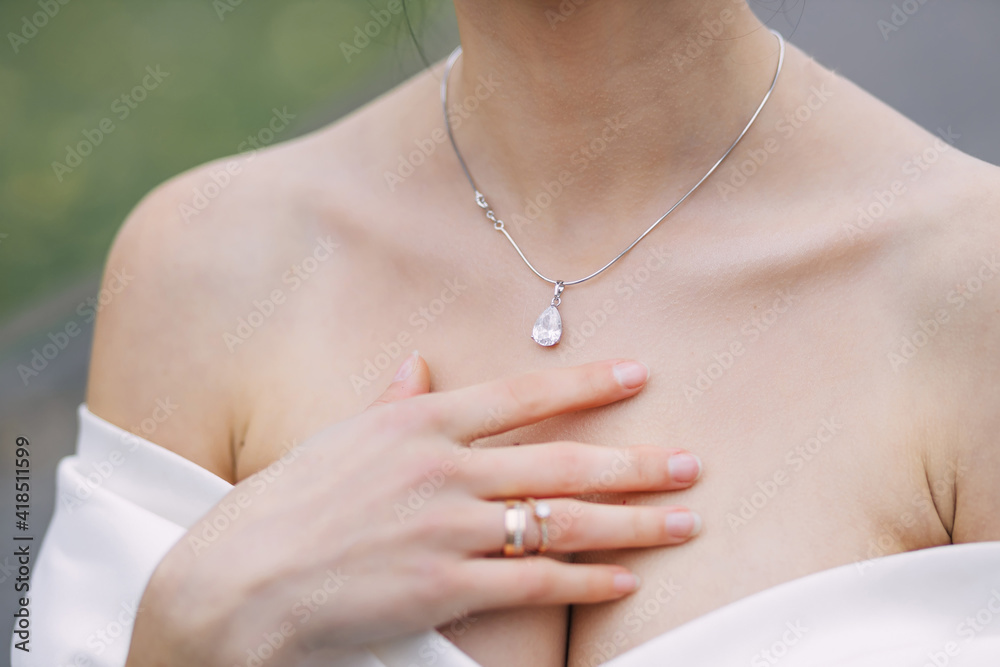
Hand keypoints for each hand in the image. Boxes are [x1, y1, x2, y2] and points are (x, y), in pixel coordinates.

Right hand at [125, 355, 702, 665]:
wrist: (237, 585)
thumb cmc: (282, 507)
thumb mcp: (338, 439)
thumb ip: (390, 401)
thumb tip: (418, 362)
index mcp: (417, 421)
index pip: (522, 395)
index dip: (587, 384)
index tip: (639, 376)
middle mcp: (443, 467)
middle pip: (562, 460)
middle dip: (636, 461)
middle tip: (692, 464)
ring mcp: (448, 528)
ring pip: (562, 519)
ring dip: (632, 523)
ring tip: (683, 523)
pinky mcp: (445, 587)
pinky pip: (535, 582)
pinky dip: (587, 580)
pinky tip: (625, 579)